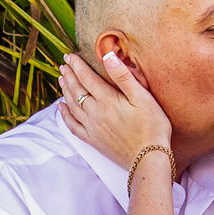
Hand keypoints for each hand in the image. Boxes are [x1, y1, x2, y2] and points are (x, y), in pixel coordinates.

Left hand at [58, 50, 172, 174]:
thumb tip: (108, 56)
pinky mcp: (93, 140)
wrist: (148, 158)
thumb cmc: (152, 126)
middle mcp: (96, 113)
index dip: (76, 65)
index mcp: (108, 100)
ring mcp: (92, 128)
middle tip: (64, 65)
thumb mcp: (143, 97)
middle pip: (76, 90)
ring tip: (61, 80)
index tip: (69, 56)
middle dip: (69, 75)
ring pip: (72, 106)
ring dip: (65, 91)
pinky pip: (73, 126)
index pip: (86, 77)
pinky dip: (64, 115)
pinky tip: (61, 108)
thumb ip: (123, 76)